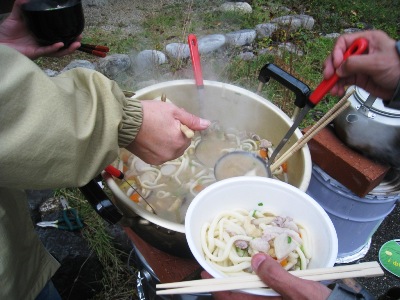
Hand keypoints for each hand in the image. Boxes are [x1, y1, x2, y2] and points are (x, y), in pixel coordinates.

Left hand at [0, 0, 80, 58]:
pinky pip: (47, 51)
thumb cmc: (6, 32)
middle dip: (72, 43)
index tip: (75, 28)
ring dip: (68, 48)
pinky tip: (60, 44)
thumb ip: (21, 7)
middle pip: (62, 45)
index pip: (57, 35)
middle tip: (80, 37)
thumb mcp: (16, 16)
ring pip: (58, 51)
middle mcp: (43, 43)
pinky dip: (54, 48)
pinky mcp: (35, 53)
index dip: (67, 33)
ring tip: (76, 43)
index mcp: (41, 35)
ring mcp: (40, 49)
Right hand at [126, 100, 210, 164]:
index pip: (188, 135)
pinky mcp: (151, 162)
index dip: (180, 126)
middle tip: (162, 125)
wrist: (125, 122)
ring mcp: (161, 159)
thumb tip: (207, 125)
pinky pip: (161, 155)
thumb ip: (191, 120)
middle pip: (181, 145)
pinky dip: (158, 149)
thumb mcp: (173, 111)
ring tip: (155, 132)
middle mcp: (172, 154)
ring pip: (171, 151)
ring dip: (168, 143)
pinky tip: (150, 140)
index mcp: (180, 141)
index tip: (169, 120)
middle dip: (175, 136)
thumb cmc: (150, 113)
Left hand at [202, 254, 331, 299]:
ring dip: (241, 282)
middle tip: (218, 267)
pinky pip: (262, 294)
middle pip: (237, 298)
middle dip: (226, 284)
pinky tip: (259, 272)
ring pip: (249, 295)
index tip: (203, 273)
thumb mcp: (301, 292)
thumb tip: (256, 260)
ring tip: (236, 266)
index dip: (216, 287)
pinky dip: (257, 283)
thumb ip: (277, 277)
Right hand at [323, 30, 399, 99]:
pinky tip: (337, 91)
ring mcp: (357, 65)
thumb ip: (355, 63)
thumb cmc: (397, 67)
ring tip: (332, 89)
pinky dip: (337, 86)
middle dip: (331, 67)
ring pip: (338, 70)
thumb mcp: (376, 63)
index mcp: (366, 40)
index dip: (336, 53)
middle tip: (328, 77)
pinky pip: (342, 81)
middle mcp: (360, 52)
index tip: (335, 65)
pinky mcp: (357, 77)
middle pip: (337, 57)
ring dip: (332, 80)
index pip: (344, 42)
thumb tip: (338, 69)